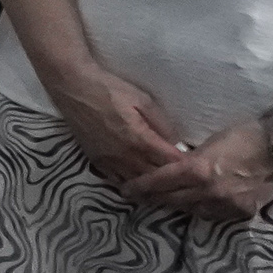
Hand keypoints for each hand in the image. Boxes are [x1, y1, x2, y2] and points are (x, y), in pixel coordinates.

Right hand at [38, 56, 189, 190]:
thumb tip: (178, 143)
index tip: (200, 167)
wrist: (72, 86)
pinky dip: (133, 185)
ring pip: (137, 184)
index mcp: (139, 140)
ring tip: (169, 186)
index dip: (187, 167)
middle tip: (189, 179)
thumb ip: (163, 124)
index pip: (171, 163)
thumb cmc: (110, 89)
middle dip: (173, 179)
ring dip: (154, 186)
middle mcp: (124, 157)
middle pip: (156, 178)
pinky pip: (118, 181)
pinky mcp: (97, 161)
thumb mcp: (143, 100)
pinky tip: (142, 184)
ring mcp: (109, 161)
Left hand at [118, 119, 272, 224]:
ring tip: (163, 203)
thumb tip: (175, 167)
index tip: (126, 190)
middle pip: (171, 200)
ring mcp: (226, 204)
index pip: (159, 182)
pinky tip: (195, 206)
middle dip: (152, 199)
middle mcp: (208, 191)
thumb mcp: (210, 141)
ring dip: (176, 206)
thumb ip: (191, 158)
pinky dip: (201, 210)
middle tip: (138, 198)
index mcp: (196, 170)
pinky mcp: (241, 212)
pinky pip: (214, 215)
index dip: (140, 187)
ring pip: (191, 210)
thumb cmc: (246, 134)